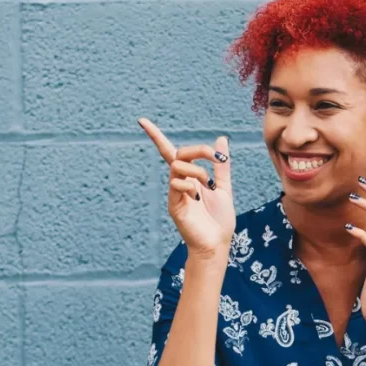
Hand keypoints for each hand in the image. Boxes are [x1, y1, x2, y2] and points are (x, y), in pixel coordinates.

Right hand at [139, 117, 234, 259]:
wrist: (217, 244)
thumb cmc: (220, 220)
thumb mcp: (224, 187)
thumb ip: (221, 165)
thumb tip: (221, 139)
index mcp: (190, 178)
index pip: (170, 152)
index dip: (155, 136)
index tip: (141, 120)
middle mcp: (179, 183)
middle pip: (178, 154)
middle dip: (198, 150)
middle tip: (216, 157)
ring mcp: (175, 194)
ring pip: (177, 166)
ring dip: (197, 170)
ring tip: (208, 186)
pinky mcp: (173, 206)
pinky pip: (176, 184)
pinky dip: (190, 185)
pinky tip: (198, 198)